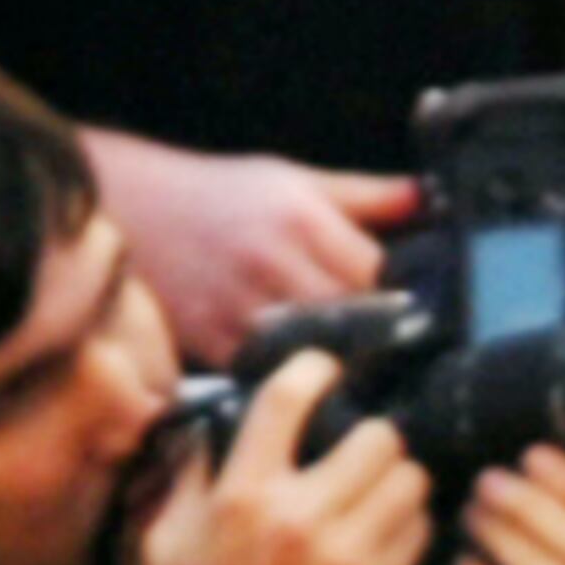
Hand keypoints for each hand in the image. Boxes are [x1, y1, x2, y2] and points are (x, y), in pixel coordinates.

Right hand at [89, 133, 415, 370]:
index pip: (374, 272)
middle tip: (404, 351)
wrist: (132, 209)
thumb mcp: (298, 180)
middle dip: (377, 335)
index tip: (425, 310)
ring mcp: (238, 309)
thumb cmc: (222, 194)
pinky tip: (311, 384)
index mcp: (300, 220)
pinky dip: (290, 379)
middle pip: (347, 318)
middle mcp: (270, 265)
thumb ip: (370, 196)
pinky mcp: (211, 343)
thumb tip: (431, 200)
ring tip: (366, 374)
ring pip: (309, 353)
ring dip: (339, 365)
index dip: (404, 295)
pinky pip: (265, 373)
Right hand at [140, 348, 432, 564]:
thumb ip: (193, 478)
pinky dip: (408, 524)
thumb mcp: (167, 544)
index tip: (326, 371)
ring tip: (376, 495)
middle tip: (359, 455)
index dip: (316, 369)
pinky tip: (383, 534)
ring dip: (396, 481)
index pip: (289, 399)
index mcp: (241, 497)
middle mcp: (298, 519)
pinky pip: (420, 528)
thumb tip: (212, 427)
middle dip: (371, 440)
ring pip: (410, 478)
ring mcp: (346, 556)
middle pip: (378, 436)